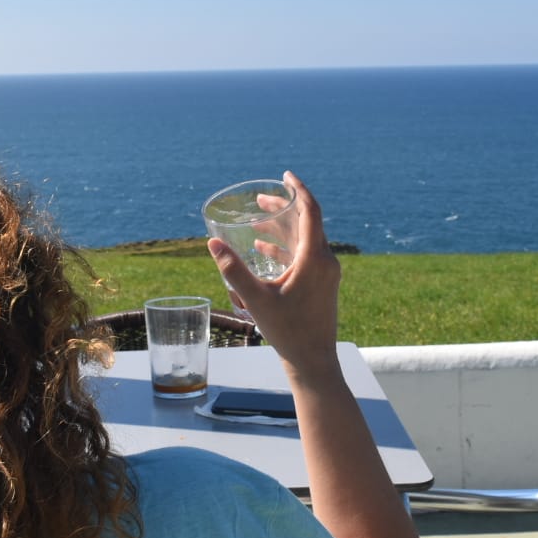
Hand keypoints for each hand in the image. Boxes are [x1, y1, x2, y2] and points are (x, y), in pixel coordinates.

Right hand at [207, 171, 340, 379]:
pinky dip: (286, 248)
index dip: (298, 190)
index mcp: (314, 258)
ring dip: (282, 229)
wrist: (313, 361)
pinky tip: (263, 249)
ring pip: (305, 240)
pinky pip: (305, 256)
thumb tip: (212, 242)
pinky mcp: (322, 284)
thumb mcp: (255, 299)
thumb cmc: (287, 331)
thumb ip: (233, 269)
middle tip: (260, 199)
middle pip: (307, 223)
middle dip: (283, 208)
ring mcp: (326, 273)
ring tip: (256, 222)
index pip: (310, 211)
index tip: (284, 176)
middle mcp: (325, 261)